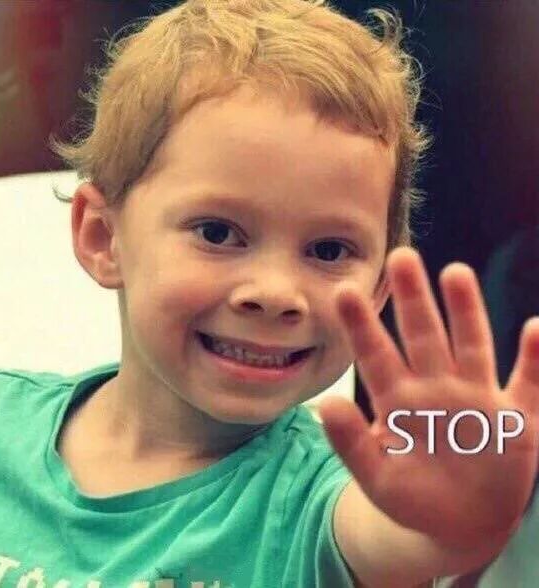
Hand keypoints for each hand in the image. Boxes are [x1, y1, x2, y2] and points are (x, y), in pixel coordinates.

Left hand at [320, 246, 538, 548]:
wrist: (458, 525)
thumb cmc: (412, 497)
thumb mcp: (376, 476)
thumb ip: (350, 443)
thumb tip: (323, 404)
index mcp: (400, 401)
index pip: (376, 355)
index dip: (361, 324)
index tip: (343, 290)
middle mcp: (437, 389)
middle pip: (423, 335)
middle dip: (413, 298)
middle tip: (400, 254)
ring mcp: (477, 400)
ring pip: (471, 346)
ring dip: (466, 312)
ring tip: (454, 272)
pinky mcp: (516, 421)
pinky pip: (528, 385)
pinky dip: (535, 359)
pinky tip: (535, 328)